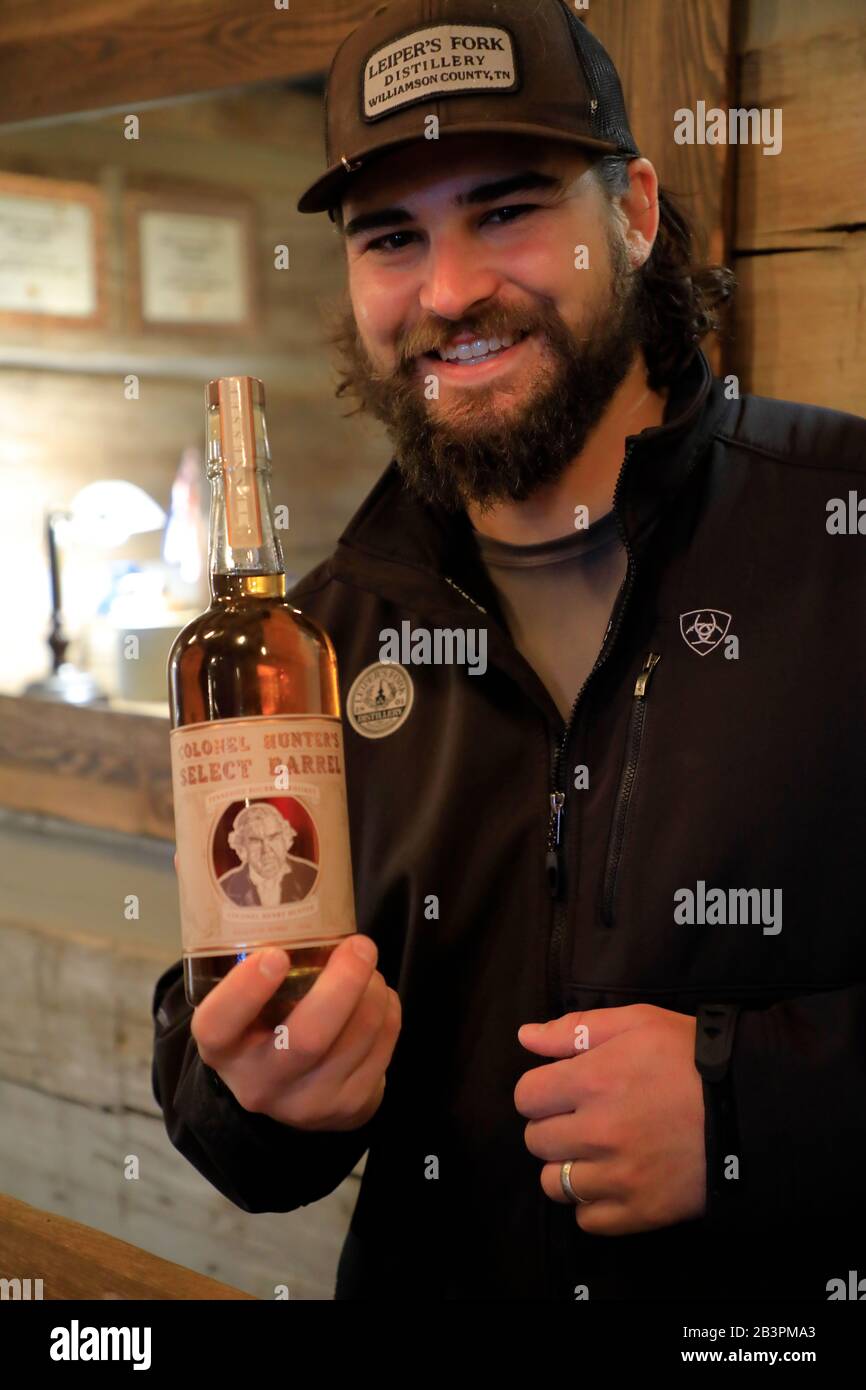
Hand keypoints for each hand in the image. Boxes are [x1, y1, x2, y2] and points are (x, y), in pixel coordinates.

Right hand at [191, 936, 400, 1131]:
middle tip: (360, 945)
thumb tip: (302, 899)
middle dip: (342, 985)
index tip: (274, 954)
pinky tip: (375, 995)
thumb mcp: (245, 1007)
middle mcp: (259, 1083)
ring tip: (367, 967)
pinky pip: (382, 1046)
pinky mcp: (350, 1106)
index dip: (245, 990)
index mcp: (222, 1049)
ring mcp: (308, 1102)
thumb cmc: (264, 1025)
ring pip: (355, 1039)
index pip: (219, 1024)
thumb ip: (258, 970)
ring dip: (372, 991)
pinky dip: (387, 1010)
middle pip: (308, 1038)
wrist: (290, 1095)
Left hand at [515, 1004, 704, 1233]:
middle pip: (536, 1140)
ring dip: (568, 1166)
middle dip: (554, 1125)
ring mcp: (619, 1176)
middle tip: (585, 1117)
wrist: (754, 1108)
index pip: (526, 1097)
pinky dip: (594, 1203)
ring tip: (597, 1150)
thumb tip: (525, 1038)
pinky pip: (587, 1219)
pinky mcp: (641, 1211)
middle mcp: (597, 1132)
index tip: (564, 1089)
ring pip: (554, 1183)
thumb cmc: (694, 1057)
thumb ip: (576, 1029)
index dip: (542, 1090)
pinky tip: (614, 1179)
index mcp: (592, 1081)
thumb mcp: (638, 1022)